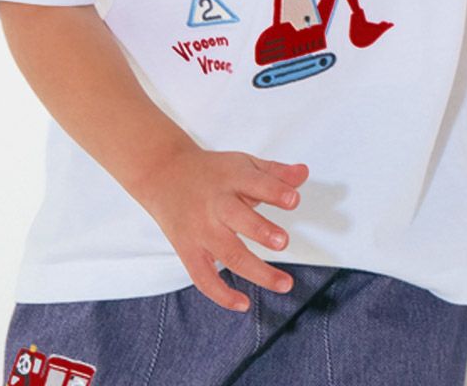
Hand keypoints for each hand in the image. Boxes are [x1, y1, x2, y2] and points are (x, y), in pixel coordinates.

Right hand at [134, 146, 308, 312]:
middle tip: (283, 242)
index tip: (294, 200)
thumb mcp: (243, 164)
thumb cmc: (210, 172)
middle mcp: (215, 204)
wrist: (164, 174)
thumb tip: (303, 174)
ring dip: (256, 270)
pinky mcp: (189, 250)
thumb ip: (274, 173)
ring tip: (283, 283)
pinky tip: (244, 303)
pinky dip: (222, 294)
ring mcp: (201, 230)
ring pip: (228, 253)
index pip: (255, 183)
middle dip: (261, 231)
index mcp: (231, 178)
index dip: (275, 192)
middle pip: (238, 218)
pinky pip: (203, 278)